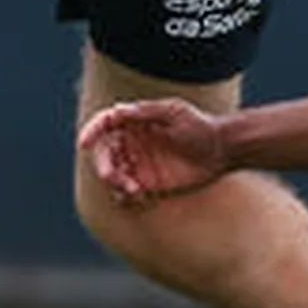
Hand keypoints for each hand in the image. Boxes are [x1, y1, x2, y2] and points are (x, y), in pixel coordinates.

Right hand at [82, 97, 231, 204]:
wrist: (222, 149)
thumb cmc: (199, 125)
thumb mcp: (174, 112)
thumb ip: (145, 111)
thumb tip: (118, 110)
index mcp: (134, 124)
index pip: (104, 126)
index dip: (91, 133)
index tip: (84, 143)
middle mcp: (133, 144)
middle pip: (104, 155)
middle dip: (104, 167)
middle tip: (114, 177)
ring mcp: (139, 165)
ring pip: (113, 176)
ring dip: (116, 184)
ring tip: (134, 190)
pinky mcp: (149, 185)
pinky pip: (126, 194)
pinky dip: (125, 197)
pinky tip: (139, 197)